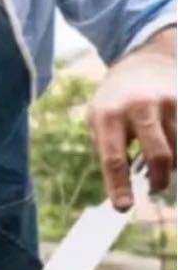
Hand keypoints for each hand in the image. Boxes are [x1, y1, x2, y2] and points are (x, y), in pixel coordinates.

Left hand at [87, 28, 175, 207]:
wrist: (144, 62)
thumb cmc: (115, 100)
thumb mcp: (99, 119)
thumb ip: (109, 149)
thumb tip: (121, 189)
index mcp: (107, 115)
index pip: (113, 158)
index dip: (119, 186)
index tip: (123, 207)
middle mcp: (138, 107)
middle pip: (158, 156)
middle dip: (158, 180)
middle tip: (153, 189)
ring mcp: (168, 102)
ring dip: (171, 167)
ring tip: (161, 166)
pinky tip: (172, 152)